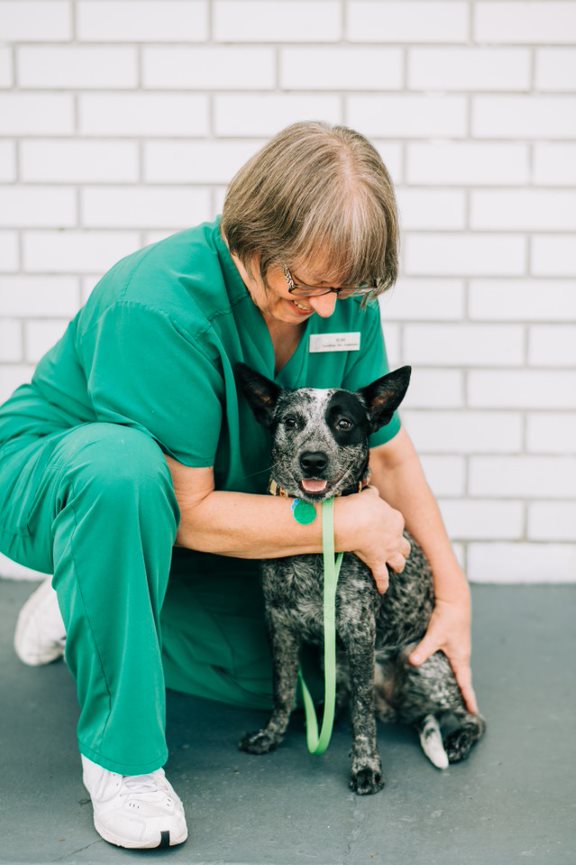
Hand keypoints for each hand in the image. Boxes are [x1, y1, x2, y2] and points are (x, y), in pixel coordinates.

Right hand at [345, 486, 410, 594]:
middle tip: (399, 550)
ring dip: (399, 565)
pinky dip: (382, 584)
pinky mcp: (378, 562)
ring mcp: (388, 551)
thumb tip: (372, 490)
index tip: (385, 525)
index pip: (397, 522)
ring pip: (399, 562)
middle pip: (404, 545)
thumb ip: (372, 494)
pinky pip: (382, 577)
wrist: (356, 521)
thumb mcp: (369, 495)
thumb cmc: (361, 506)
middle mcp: (396, 537)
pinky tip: (382, 590)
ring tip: (397, 568)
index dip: (392, 525)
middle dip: (402, 548)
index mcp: (395, 519)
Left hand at [408, 592, 478, 714]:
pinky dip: (450, 669)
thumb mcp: (435, 635)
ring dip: (456, 681)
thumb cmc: (449, 618)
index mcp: (460, 658)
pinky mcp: (453, 641)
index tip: (472, 712)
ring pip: (458, 669)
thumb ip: (424, 650)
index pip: (465, 683)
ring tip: (453, 694)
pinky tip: (441, 670)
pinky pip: (452, 660)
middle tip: (463, 708)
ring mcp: (458, 648)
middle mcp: (461, 655)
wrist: (455, 599)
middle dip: (463, 693)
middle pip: (463, 678)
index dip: (468, 698)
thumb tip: (412, 663)